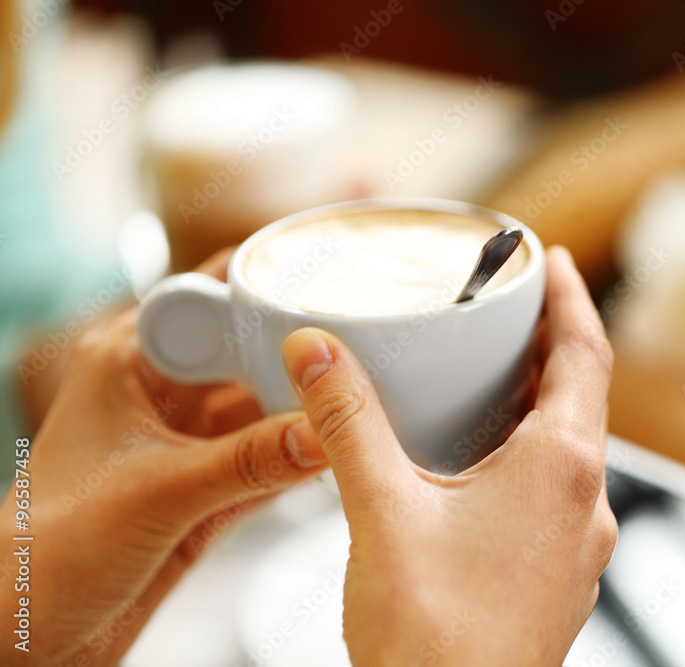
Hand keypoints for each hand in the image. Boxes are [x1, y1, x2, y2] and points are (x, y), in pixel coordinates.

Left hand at [0, 251, 328, 665]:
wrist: (29, 638)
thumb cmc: (47, 554)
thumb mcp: (157, 494)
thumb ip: (247, 463)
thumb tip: (325, 434)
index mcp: (128, 362)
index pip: (206, 299)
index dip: (264, 289)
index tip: (325, 286)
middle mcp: (160, 393)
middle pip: (244, 351)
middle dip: (297, 352)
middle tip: (362, 347)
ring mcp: (185, 441)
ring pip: (261, 406)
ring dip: (303, 408)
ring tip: (361, 402)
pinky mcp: (204, 487)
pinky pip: (268, 457)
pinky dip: (300, 456)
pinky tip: (338, 450)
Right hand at [282, 247, 616, 665]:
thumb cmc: (432, 639)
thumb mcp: (380, 511)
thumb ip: (347, 423)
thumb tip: (315, 351)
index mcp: (561, 468)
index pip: (585, 354)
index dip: (571, 298)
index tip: (553, 260)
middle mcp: (585, 504)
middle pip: (581, 398)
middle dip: (550, 346)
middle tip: (513, 309)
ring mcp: (578, 547)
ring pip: (569, 450)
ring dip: (540, 404)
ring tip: (495, 376)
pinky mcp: (557, 580)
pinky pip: (556, 494)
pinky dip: (529, 456)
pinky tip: (483, 465)